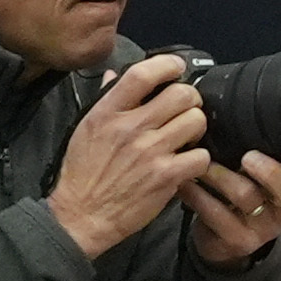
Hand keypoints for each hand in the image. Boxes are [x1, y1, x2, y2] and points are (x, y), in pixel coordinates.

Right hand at [50, 53, 217, 261]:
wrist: (81, 215)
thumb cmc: (82, 173)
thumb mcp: (85, 128)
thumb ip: (104, 98)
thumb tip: (114, 74)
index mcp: (108, 113)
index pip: (142, 74)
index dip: (167, 65)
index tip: (177, 67)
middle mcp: (130, 128)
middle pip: (181, 94)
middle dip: (190, 99)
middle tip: (186, 109)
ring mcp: (150, 152)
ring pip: (196, 121)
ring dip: (196, 127)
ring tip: (186, 136)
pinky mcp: (165, 177)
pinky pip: (200, 156)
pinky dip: (199, 159)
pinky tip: (187, 163)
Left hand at [183, 146, 280, 263]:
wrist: (221, 240)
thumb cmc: (240, 195)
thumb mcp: (257, 177)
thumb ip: (263, 153)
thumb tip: (247, 110)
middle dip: (270, 172)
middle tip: (248, 157)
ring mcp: (262, 228)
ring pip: (248, 198)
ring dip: (222, 176)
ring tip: (204, 163)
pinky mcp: (237, 240)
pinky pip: (218, 215)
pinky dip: (199, 195)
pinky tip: (187, 183)